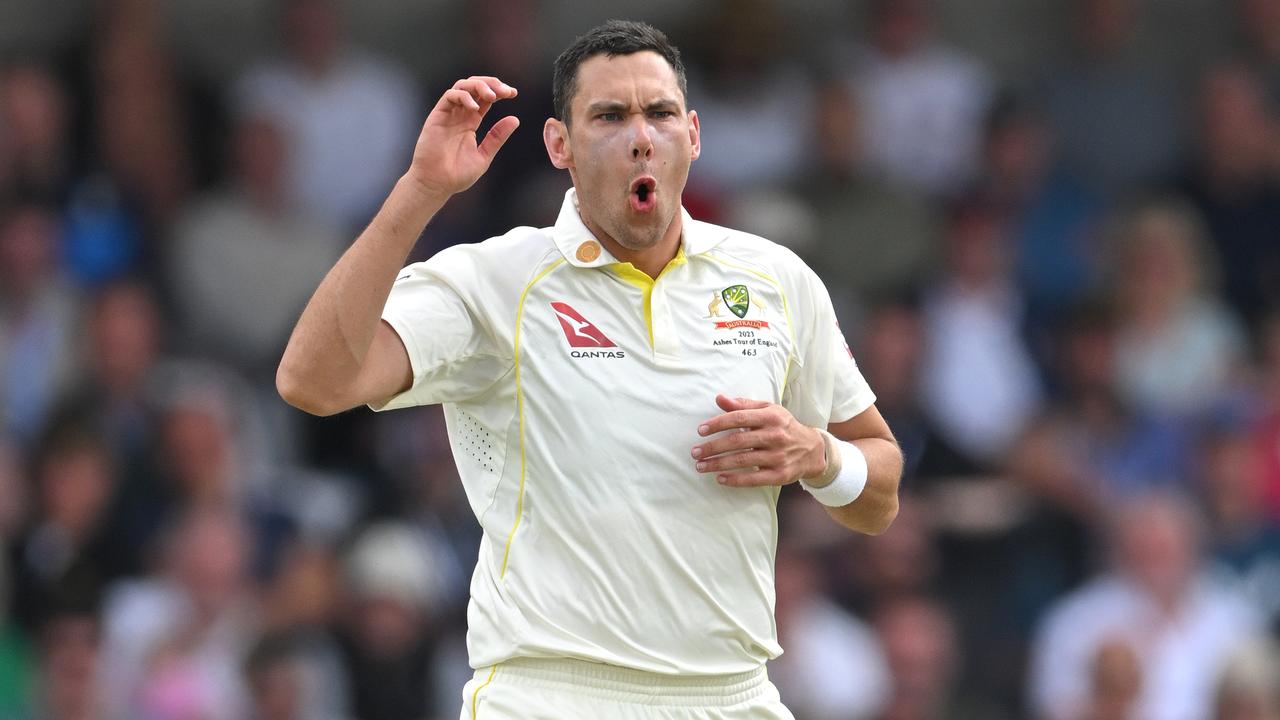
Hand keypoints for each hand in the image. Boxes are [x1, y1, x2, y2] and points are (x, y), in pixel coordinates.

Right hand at [406, 76, 519, 198]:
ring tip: (492, 96)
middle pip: (475, 87)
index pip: (485, 98)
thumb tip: (515, 119)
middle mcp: (459, 114)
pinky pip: (449, 96)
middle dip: (492, 84)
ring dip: (479, 86)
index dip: (499, 91)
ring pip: (462, 86)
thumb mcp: (484, 155)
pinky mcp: (437, 116)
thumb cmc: (457, 174)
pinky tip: (475, 107)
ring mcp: (448, 114)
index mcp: (471, 122)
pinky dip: (464, 96)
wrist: (437, 184)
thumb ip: (497, 137)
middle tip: (506, 91)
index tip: (513, 93)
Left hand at [690, 394, 825, 486]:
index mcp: (771, 417)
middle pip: (738, 441)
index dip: (718, 424)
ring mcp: (778, 456)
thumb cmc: (783, 426)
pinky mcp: (780, 475)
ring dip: (718, 464)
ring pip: (742, 461)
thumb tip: (719, 398)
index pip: (739, 418)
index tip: (700, 430)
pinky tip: (719, 479)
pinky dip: (735, 480)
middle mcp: (775, 436)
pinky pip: (753, 479)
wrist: (812, 449)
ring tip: (701, 466)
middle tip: (695, 452)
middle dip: (713, 447)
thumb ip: (742, 405)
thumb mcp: (767, 410)